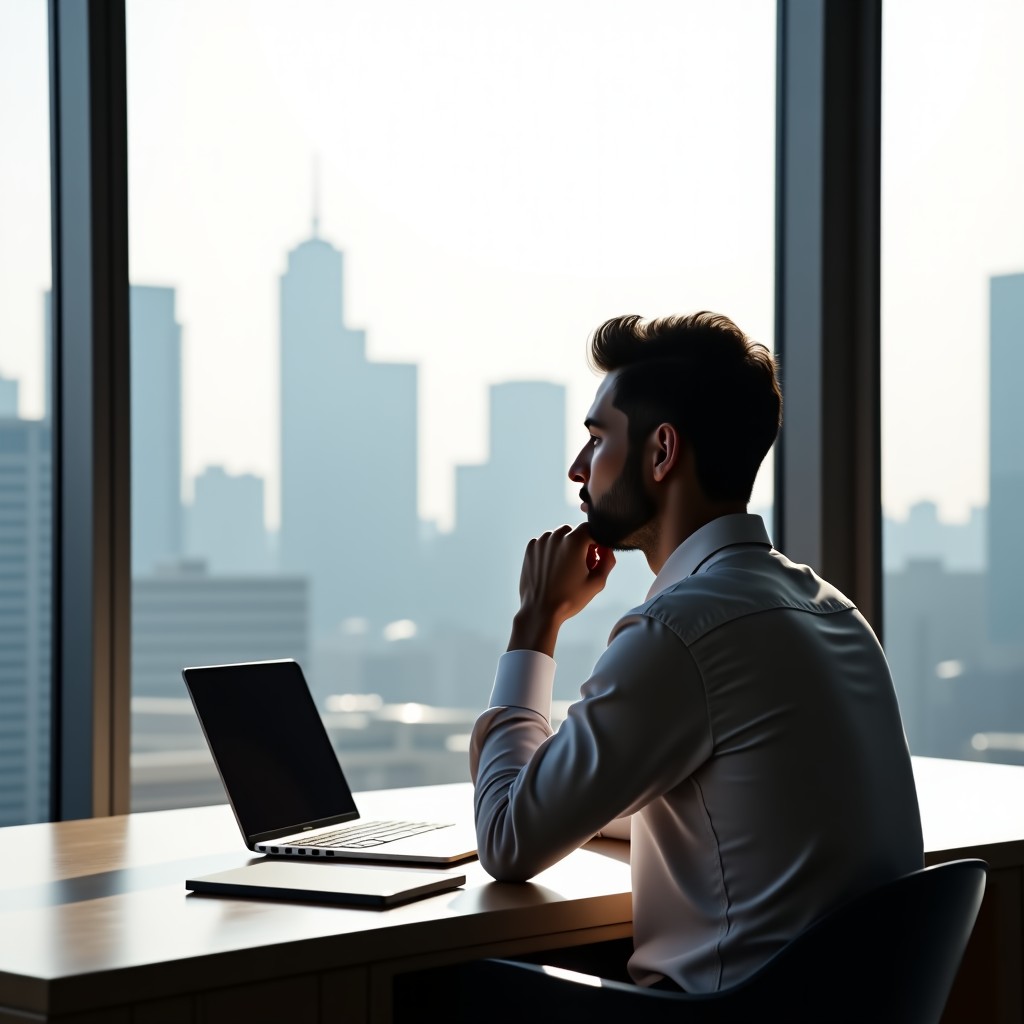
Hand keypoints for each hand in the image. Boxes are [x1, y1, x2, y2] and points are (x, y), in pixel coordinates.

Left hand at [508, 524, 615, 656]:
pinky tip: (553, 569)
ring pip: (559, 536)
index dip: (596, 541)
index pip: (591, 528)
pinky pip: (545, 543)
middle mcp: (556, 536)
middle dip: (580, 544)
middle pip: (574, 531)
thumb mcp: (597, 582)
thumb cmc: (569, 598)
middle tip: (581, 565)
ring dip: (565, 546)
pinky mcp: (530, 549)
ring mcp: (541, 542)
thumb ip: (608, 561)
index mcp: (574, 541)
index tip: (596, 556)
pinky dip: (551, 551)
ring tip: (566, 569)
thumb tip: (607, 549)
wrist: (540, 610)